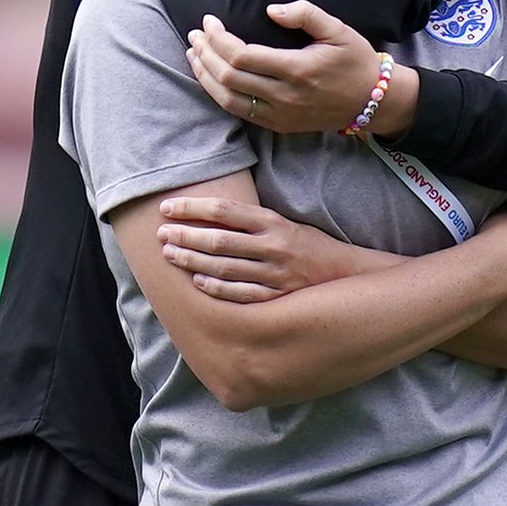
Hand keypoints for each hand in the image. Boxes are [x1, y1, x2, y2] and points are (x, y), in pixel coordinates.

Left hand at [158, 194, 352, 301]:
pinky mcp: (277, 297)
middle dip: (185, 237)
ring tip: (170, 255)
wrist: (345, 273)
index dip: (191, 208)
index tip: (166, 208)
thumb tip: (206, 214)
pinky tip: (197, 281)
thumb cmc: (307, 244)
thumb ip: (250, 221)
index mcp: (273, 222)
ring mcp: (275, 274)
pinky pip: (240, 294)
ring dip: (192, 262)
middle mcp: (273, 246)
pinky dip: (216, 288)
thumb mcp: (282, 223)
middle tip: (161, 234)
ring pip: (224, 268)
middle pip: (218, 240)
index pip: (223, 211)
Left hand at [186, 3, 381, 133]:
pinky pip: (238, 112)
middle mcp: (285, 97)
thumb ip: (305, 13)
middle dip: (205, 53)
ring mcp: (280, 115)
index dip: (218, 38)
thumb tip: (270, 9)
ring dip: (204, 75)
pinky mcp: (278, 126)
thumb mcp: (338, 29)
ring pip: (226, 99)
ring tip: (193, 54)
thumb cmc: (354, 60)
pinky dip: (217, 94)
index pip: (241, 55)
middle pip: (228, 77)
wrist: (372, 101)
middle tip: (195, 34)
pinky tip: (209, 76)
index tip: (209, 21)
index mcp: (297, 70)